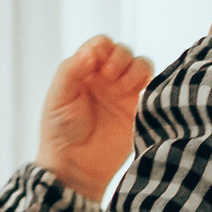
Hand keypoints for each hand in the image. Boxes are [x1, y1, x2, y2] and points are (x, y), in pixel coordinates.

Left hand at [37, 36, 152, 199]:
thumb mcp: (58, 96)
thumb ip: (72, 69)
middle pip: (123, 52)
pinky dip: (150, 84)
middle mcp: (106, 78)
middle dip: (120, 58)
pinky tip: (137, 94)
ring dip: (136, 69)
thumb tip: (92, 51)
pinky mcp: (139, 109)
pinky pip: (153, 88)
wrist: (76, 166)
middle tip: (110, 77)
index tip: (97, 63)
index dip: (103, 48)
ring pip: (141, 65)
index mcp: (85, 70)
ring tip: (123, 88)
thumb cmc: (60, 131)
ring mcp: (124, 93)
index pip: (101, 45)